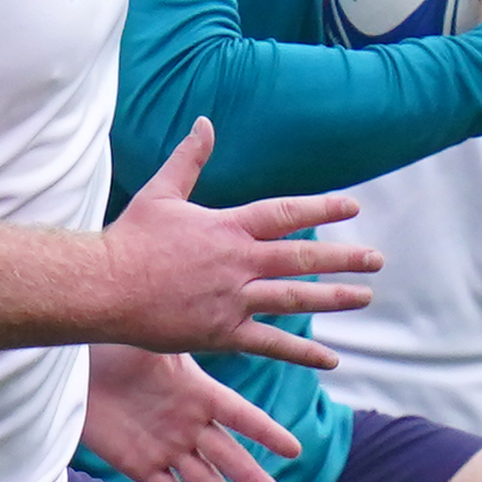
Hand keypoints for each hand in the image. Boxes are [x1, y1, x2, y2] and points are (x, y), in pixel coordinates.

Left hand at [82, 343, 297, 481]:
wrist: (78, 371)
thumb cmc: (114, 348)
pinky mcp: (140, 465)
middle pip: (229, 457)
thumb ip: (181, 348)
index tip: (294, 451)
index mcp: (199, 393)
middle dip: (253, 479)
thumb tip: (209, 324)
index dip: (266, 434)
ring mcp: (167, 447)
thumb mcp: (151, 344)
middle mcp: (190, 425)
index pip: (242, 416)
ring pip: (204, 481)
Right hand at [92, 120, 378, 362]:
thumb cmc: (129, 240)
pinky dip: (302, 351)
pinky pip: (271, 343)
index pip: (285, 213)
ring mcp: (233, 299)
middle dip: (343, 257)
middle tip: (376, 259)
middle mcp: (238, 262)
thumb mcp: (162, 192)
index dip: (321, 208)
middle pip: (302, 256)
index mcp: (227, 226)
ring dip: (333, 298)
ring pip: (294, 298)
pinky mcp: (222, 333)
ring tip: (365, 296)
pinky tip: (329, 358)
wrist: (104, 287)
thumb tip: (205, 122)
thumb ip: (189, 159)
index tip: (351, 206)